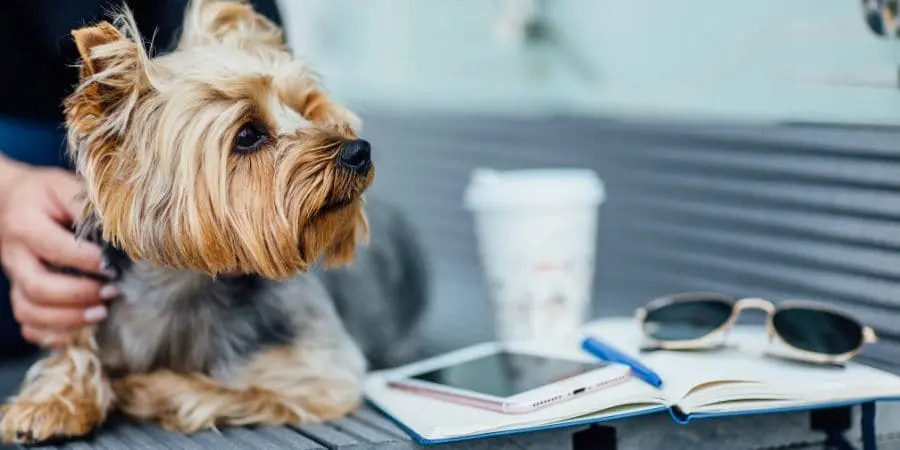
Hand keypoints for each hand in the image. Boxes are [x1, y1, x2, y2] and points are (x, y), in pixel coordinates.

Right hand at [0, 165, 118, 347]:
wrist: (8, 200)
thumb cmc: (45, 193)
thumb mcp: (64, 186)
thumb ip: (87, 206)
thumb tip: (123, 231)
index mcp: (25, 224)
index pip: (56, 248)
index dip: (88, 261)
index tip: (116, 265)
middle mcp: (14, 255)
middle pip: (38, 287)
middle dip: (79, 295)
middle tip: (112, 292)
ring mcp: (14, 278)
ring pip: (29, 310)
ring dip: (68, 319)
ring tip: (101, 314)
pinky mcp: (19, 292)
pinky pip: (27, 324)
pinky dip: (50, 335)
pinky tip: (77, 333)